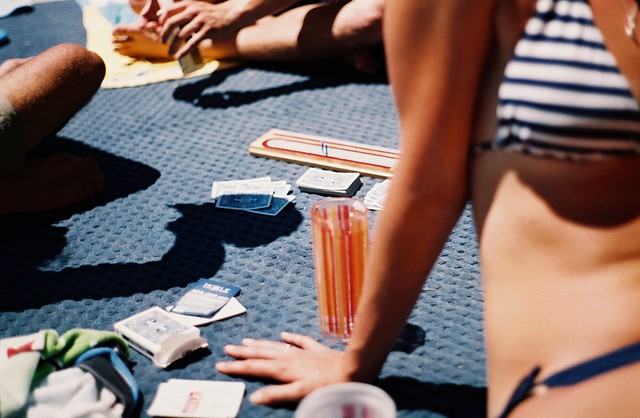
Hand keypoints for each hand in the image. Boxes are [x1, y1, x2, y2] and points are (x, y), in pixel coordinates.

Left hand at [158, 0, 241, 58]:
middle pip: (171, 23)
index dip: (161, 21)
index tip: (159, 29)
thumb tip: (170, 21)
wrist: (230, 14)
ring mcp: (200, 21)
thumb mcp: (197, 7)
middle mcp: (193, 11)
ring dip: (173, 45)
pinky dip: (184, 51)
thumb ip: (185, 12)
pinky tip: (179, 56)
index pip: (168, 11)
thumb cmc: (211, 13)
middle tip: (162, 41)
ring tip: (169, 52)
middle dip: (164, 34)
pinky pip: (192, 43)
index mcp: (188, 4)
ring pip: (180, 34)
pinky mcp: (207, 31)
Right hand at [215, 332, 353, 404]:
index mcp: (283, 369)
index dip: (237, 367)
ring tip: (246, 341)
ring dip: (260, 344)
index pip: (255, 367)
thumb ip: (276, 394)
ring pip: (276, 347)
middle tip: (228, 348)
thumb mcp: (299, 393)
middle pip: (262, 354)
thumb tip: (254, 396)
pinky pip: (300, 341)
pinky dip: (290, 338)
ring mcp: (303, 353)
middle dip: (243, 353)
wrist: (352, 370)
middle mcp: (290, 358)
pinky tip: (283, 335)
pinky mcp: (316, 351)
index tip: (221, 365)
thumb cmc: (326, 387)